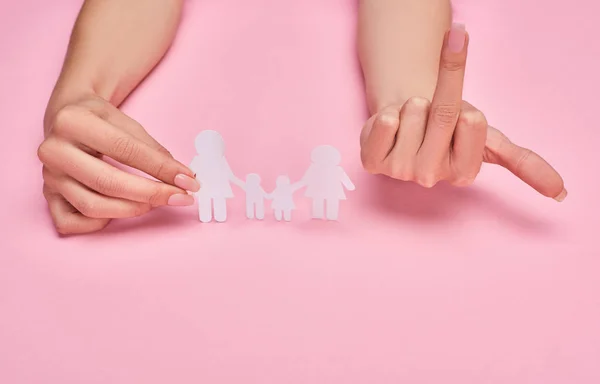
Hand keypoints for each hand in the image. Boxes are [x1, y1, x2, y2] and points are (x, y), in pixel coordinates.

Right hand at [38, 95, 199, 234]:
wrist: (67, 117)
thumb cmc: (101, 121)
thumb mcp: (127, 123)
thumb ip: (153, 150)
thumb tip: (183, 178)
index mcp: (72, 121)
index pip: (125, 150)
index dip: (161, 169)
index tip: (189, 181)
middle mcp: (53, 150)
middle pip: (107, 182)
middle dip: (151, 193)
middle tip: (180, 198)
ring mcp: (47, 176)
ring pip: (92, 206)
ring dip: (132, 209)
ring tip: (156, 203)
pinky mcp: (46, 196)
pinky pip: (71, 223)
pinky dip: (97, 224)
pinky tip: (119, 211)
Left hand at [360, 25, 565, 200]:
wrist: (409, 118)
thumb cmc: (449, 128)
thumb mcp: (489, 139)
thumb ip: (523, 163)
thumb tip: (562, 193)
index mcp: (463, 173)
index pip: (471, 122)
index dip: (465, 109)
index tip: (461, 117)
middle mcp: (431, 177)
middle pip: (442, 113)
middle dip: (439, 98)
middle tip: (432, 111)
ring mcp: (399, 172)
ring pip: (411, 113)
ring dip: (412, 106)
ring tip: (412, 121)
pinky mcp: (372, 162)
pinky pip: (383, 124)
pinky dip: (387, 115)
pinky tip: (391, 126)